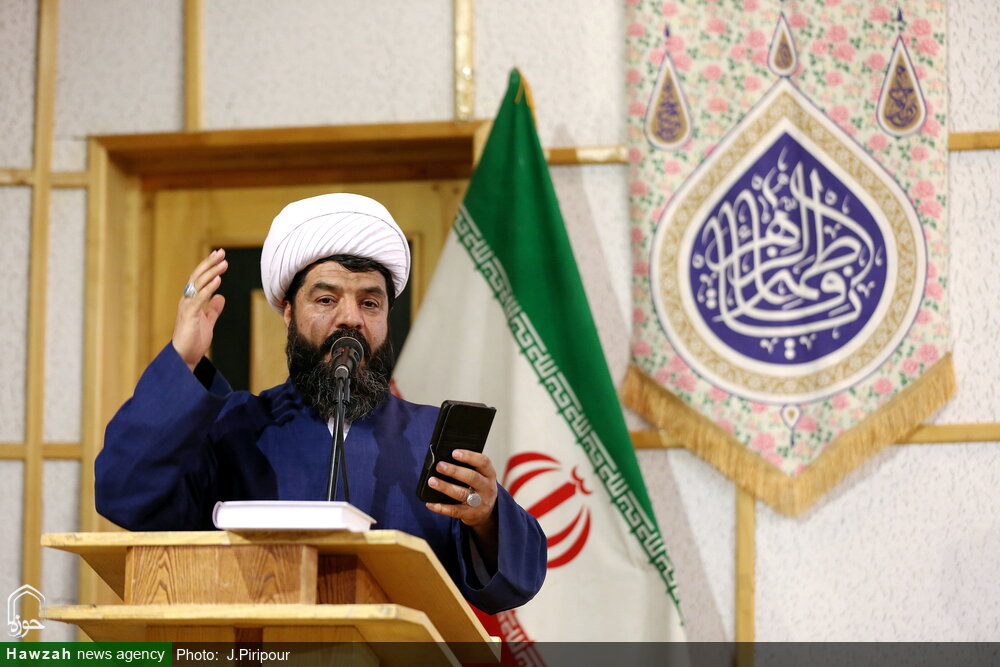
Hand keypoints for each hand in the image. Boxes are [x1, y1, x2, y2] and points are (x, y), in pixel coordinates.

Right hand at [171, 249, 227, 371]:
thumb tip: (220, 297)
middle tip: (221, 252)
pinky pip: (199, 299)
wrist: (185, 357)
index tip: (220, 256)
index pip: (200, 279)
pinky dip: (208, 288)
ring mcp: (187, 307)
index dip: (209, 267)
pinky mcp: (189, 316)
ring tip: (223, 263)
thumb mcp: (207, 322)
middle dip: (209, 263)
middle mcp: (187, 300)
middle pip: (198, 277)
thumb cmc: (193, 340)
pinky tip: (218, 281)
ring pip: (198, 284)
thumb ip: (212, 309)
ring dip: (211, 272)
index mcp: (191, 300)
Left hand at [426, 449, 499, 558]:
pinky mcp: (471, 514)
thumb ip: (469, 467)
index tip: (454, 452)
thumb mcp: (480, 475)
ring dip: (445, 487)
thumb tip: (445, 460)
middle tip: (439, 465)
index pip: (483, 462)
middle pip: (472, 477)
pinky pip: (455, 511)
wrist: (488, 512)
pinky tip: (430, 504)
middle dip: (454, 471)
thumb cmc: (479, 487)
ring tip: (432, 481)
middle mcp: (487, 487)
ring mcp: (480, 502)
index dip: (469, 456)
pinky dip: (441, 507)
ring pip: (462, 494)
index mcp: (489, 474)